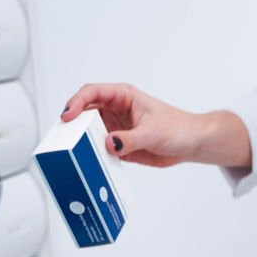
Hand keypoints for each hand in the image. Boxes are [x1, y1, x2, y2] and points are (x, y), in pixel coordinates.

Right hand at [61, 83, 251, 168]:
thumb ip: (130, 139)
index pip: (92, 93)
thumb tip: (109, 144)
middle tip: (64, 138)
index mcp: (123, 97)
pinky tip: (91, 164)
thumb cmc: (179, 128)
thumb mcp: (154, 133)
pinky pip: (100, 150)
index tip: (68, 115)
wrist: (192, 143)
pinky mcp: (119, 145)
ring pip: (89, 133)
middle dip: (73, 124)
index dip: (76, 102)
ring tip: (75, 153)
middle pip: (85, 113)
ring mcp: (115, 128)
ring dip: (82, 142)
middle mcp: (115, 110)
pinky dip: (94, 156)